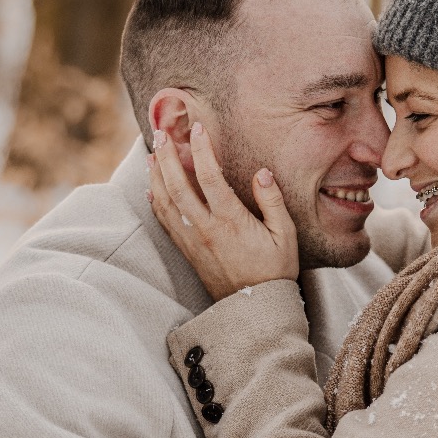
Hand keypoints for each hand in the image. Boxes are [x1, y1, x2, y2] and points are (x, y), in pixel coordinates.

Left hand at [149, 123, 298, 298]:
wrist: (256, 308)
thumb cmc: (275, 270)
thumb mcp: (285, 235)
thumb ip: (273, 201)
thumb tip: (262, 172)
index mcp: (231, 221)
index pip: (210, 177)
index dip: (202, 150)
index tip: (197, 128)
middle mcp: (206, 229)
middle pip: (178, 186)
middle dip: (167, 157)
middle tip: (160, 133)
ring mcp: (193, 241)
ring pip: (166, 203)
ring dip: (156, 176)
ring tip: (152, 153)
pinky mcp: (188, 251)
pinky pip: (166, 222)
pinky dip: (156, 202)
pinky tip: (152, 188)